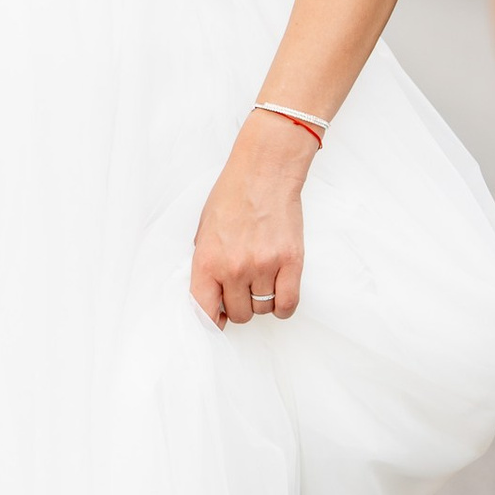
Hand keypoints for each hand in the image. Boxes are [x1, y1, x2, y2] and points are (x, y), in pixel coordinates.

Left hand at [191, 115, 313, 328]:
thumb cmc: (232, 197)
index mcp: (207, 262)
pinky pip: (288, 304)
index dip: (210, 322)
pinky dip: (284, 305)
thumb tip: (211, 298)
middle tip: (243, 288)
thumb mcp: (203, 232)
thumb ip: (206, 267)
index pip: (203, 312)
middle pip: (238, 314)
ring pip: (263, 309)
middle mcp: (234, 268)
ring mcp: (264, 266)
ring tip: (262, 277)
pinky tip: (279, 292)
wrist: (263, 172)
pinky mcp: (291, 262)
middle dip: (240, 305)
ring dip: (263, 300)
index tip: (217, 321)